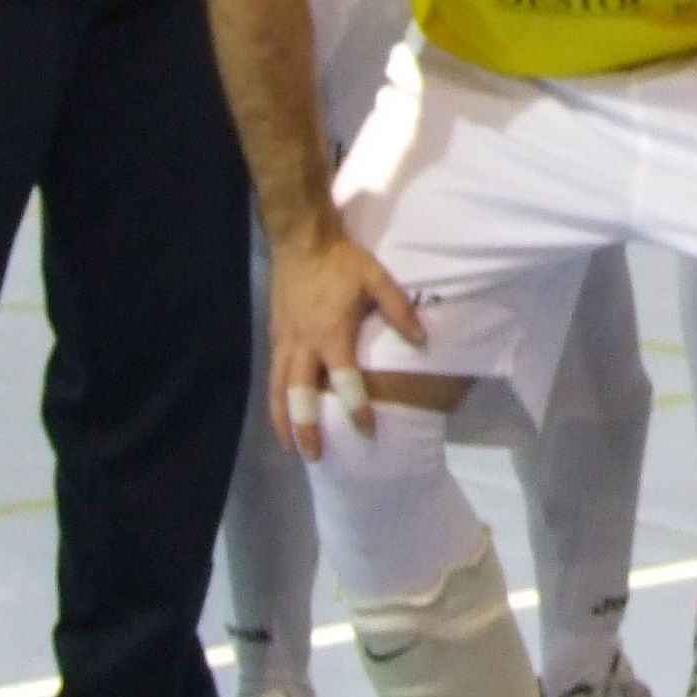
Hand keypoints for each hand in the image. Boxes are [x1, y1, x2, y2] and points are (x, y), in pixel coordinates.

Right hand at [266, 222, 420, 457]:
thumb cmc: (342, 261)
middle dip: (306, 428)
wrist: (301, 240)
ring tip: (290, 448)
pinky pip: (272, 375)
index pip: (344, 380)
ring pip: (279, 389)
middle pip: (300, 395)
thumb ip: (399, 310)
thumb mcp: (377, 278)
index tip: (366, 431)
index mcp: (331, 332)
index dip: (356, 407)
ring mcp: (285, 341)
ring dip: (283, 421)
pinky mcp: (274, 336)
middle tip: (315, 456)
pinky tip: (281, 413)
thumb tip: (423, 340)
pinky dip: (275, 399)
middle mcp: (303, 343)